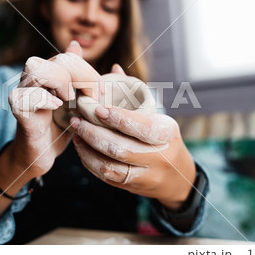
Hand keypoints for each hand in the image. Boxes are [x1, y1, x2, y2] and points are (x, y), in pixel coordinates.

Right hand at [7, 41, 103, 177]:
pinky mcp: (18, 109)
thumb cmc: (59, 125)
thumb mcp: (75, 98)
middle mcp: (32, 77)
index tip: (100, 94)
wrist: (41, 153)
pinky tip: (55, 109)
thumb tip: (75, 45)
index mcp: (47, 71)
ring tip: (68, 103)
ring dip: (61, 85)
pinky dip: (44, 100)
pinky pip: (26, 95)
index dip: (89, 73)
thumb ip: (78, 73)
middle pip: (60, 60)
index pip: (71, 57)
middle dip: (83, 78)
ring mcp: (22, 91)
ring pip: (36, 68)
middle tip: (89, 101)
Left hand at [70, 64, 195, 209]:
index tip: (98, 109)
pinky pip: (107, 177)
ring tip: (76, 133)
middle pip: (120, 148)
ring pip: (111, 166)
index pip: (142, 127)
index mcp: (166, 134)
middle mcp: (158, 157)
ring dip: (88, 149)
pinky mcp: (132, 187)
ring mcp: (145, 175)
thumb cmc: (163, 138)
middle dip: (94, 134)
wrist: (177, 177)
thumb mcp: (157, 116)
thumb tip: (114, 67)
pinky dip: (90, 162)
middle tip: (77, 120)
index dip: (119, 118)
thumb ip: (135, 94)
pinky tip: (81, 148)